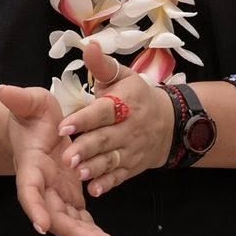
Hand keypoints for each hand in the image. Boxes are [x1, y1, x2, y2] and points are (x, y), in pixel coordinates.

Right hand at [0, 83, 117, 235]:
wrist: (37, 129)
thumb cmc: (33, 116)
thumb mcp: (32, 102)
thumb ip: (21, 99)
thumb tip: (3, 89)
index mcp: (32, 165)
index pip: (29, 189)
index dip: (34, 207)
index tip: (42, 225)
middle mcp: (43, 184)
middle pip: (53, 214)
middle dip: (71, 231)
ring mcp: (56, 192)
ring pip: (68, 221)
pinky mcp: (70, 195)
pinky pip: (80, 218)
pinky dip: (91, 232)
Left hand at [57, 42, 173, 197]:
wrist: (170, 121)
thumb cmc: (135, 96)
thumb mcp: (123, 76)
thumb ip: (102, 66)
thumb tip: (89, 44)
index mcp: (124, 102)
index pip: (104, 111)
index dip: (85, 118)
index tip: (65, 125)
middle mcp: (130, 127)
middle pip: (107, 138)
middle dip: (88, 148)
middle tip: (68, 157)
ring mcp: (133, 148)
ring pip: (113, 159)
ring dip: (96, 168)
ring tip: (80, 173)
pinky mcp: (133, 165)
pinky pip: (121, 176)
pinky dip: (109, 183)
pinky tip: (95, 190)